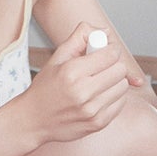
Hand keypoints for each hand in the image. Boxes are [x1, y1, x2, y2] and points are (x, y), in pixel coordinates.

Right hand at [16, 23, 130, 144]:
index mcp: (71, 72)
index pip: (110, 55)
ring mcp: (91, 110)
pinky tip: (98, 96)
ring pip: (123, 86)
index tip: (105, 50)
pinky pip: (120, 103)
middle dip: (113, 64)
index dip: (110, 49)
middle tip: (101, 66)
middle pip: (120, 70)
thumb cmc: (45, 88)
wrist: (34, 120)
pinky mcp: (98, 124)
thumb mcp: (57, 58)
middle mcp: (82, 92)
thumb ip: (79, 38)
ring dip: (115, 81)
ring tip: (99, 82)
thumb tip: (105, 31)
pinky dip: (113, 97)